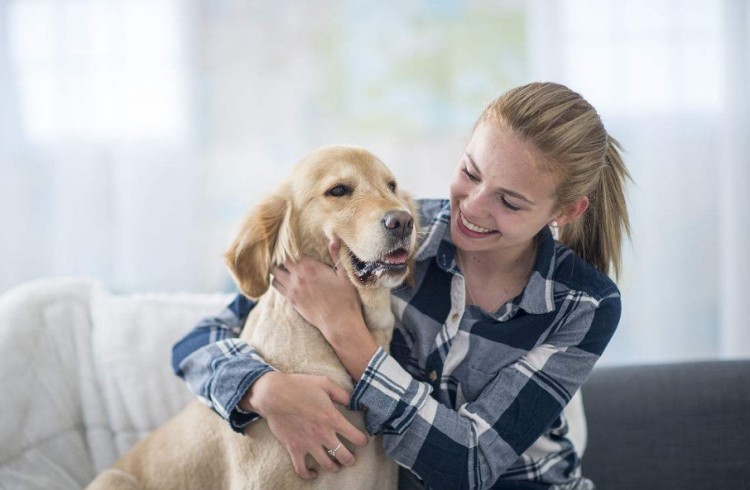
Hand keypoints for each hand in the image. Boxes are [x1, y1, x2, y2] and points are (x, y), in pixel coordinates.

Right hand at [242, 371, 367, 478]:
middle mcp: (323, 434)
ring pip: (327, 464)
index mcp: (332, 418)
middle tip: (352, 459)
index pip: (355, 436)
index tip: (362, 441)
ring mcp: (308, 443)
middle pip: (344, 455)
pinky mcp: (294, 448)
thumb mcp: (325, 383)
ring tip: (337, 466)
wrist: (273, 394)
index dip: (362, 440)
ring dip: (335, 468)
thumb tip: (355, 402)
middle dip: (350, 460)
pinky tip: (313, 473)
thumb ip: (342, 393)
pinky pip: (301, 468)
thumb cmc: (299, 386)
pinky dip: (308, 475)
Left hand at [271, 240, 362, 344]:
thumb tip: (334, 239)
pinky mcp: (291, 300)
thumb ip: (336, 255)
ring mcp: (292, 289)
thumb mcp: (344, 275)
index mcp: (311, 266)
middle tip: (285, 256)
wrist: (339, 323)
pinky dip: (277, 282)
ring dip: (277, 270)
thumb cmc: (345, 298)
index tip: (290, 245)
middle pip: (278, 261)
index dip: (288, 247)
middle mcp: (298, 276)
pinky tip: (284, 281)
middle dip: (280, 257)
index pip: (290, 251)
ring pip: (274, 274)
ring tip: (284, 268)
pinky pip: (276, 287)